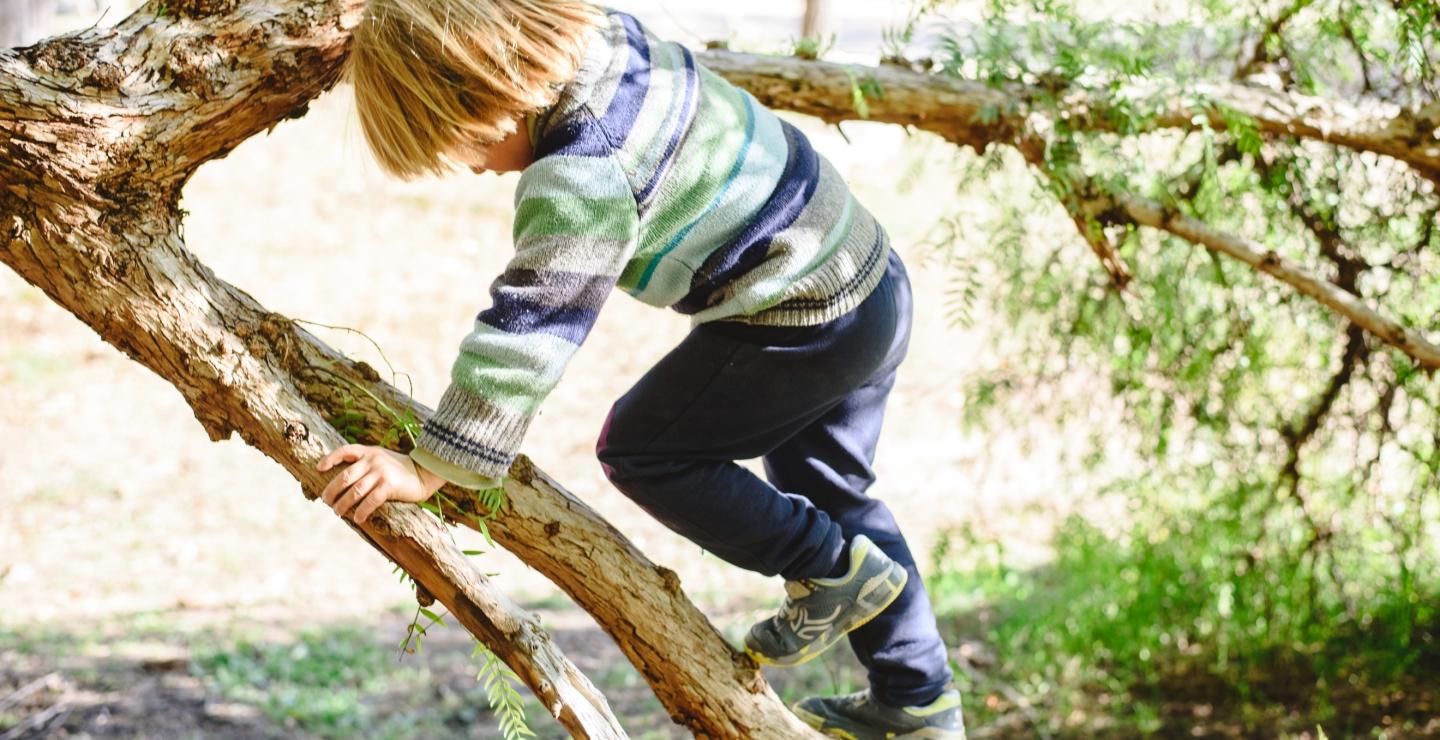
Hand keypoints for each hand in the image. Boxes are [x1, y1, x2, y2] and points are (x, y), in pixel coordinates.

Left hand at [316, 444, 446, 523]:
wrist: (424, 473)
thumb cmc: (400, 470)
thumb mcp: (382, 459)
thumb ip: (365, 464)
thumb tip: (343, 481)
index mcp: (369, 452)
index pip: (345, 451)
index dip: (330, 459)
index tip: (319, 469)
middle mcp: (373, 460)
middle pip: (345, 476)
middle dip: (332, 491)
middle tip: (326, 501)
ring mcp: (381, 473)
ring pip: (355, 491)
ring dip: (343, 504)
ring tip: (338, 512)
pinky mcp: (390, 486)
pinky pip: (370, 501)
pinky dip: (361, 511)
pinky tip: (357, 518)